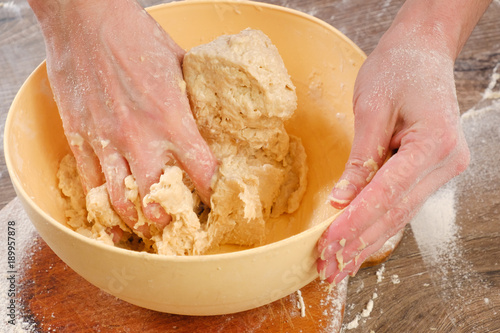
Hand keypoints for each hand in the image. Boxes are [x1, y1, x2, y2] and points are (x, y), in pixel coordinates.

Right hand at [31, 0, 217, 235]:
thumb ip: (192, 98)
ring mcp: (107, 140)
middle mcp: (141, 137)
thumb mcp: (179, 64)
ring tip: (148, 231)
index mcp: (172, 119)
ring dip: (137, 221)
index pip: (202, 171)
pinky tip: (111, 222)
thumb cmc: (135, 35)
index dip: (212, 192)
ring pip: (122, 200)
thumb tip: (208, 116)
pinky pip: (91, 183)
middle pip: (160, 199)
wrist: (85, 17)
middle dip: (172, 218)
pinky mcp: (80, 137)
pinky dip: (102, 208)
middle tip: (180, 224)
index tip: (215, 202)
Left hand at [317, 22, 469, 283]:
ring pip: (399, 215)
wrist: (423, 50)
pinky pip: (401, 204)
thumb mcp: (372, 107)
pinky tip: (358, 243)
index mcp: (434, 144)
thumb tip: (341, 200)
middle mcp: (445, 164)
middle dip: (358, 243)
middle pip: (395, 213)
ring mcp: (441, 170)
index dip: (355, 222)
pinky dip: (377, 224)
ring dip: (366, 241)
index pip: (387, 193)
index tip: (327, 244)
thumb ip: (360, 158)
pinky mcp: (429, 171)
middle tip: (328, 269)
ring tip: (338, 266)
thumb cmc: (398, 68)